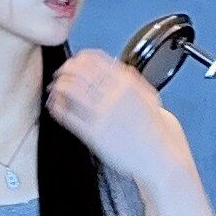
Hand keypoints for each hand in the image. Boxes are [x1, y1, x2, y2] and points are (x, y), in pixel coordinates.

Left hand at [45, 47, 194, 188]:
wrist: (159, 156)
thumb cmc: (154, 129)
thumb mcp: (148, 95)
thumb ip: (130, 79)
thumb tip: (114, 65)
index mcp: (127, 83)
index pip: (94, 59)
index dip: (79, 58)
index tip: (74, 61)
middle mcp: (113, 96)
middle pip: (78, 72)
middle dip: (65, 70)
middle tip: (60, 74)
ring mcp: (102, 115)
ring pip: (70, 90)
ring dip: (58, 86)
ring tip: (55, 88)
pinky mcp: (94, 134)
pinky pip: (68, 115)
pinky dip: (57, 107)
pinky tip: (56, 105)